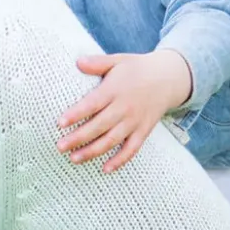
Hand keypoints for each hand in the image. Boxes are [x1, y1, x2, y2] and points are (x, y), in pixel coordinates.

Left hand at [58, 49, 192, 172]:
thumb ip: (98, 63)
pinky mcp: (143, 131)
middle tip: (60, 147)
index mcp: (115, 89)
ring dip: (92, 152)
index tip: (60, 123)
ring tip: (74, 159)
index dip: (76, 114)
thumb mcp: (118, 60)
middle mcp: (124, 107)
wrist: (169, 78)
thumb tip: (78, 62)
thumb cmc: (137, 68)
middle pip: (99, 126)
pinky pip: (132, 149)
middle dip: (78, 138)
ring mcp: (135, 121)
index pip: (93, 104)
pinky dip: (120, 160)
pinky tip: (105, 169)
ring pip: (112, 141)